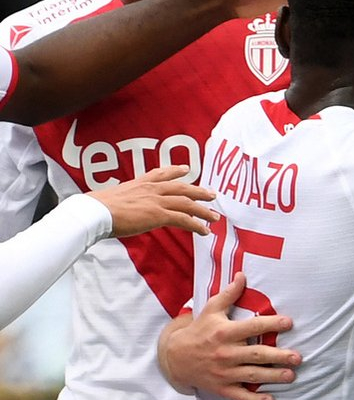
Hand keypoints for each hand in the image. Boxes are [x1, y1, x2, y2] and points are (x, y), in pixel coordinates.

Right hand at [87, 165, 217, 236]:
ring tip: (214, 217)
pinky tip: (204, 231)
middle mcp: (151, 189)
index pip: (161, 174)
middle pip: (181, 187)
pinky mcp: (159, 214)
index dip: (175, 171)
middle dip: (198, 191)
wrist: (94, 213)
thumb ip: (120, 203)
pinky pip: (184, 219)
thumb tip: (114, 212)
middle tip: (211, 194)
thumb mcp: (109, 200)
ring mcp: (157, 200)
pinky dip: (197, 225)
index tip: (185, 168)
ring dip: (203, 210)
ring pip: (188, 203)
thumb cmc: (95, 209)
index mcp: (139, 183)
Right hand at [158, 273, 300, 399]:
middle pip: (255, 355)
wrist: (175, 357)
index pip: (252, 327)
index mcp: (224, 332)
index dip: (271, 324)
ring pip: (252, 375)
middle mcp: (225, 353)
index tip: (289, 322)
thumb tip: (243, 275)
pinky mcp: (221, 387)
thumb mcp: (211, 309)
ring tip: (291, 375)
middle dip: (278, 356)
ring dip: (272, 377)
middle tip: (297, 357)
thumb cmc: (199, 330)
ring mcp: (224, 372)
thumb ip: (229, 294)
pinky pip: (239, 395)